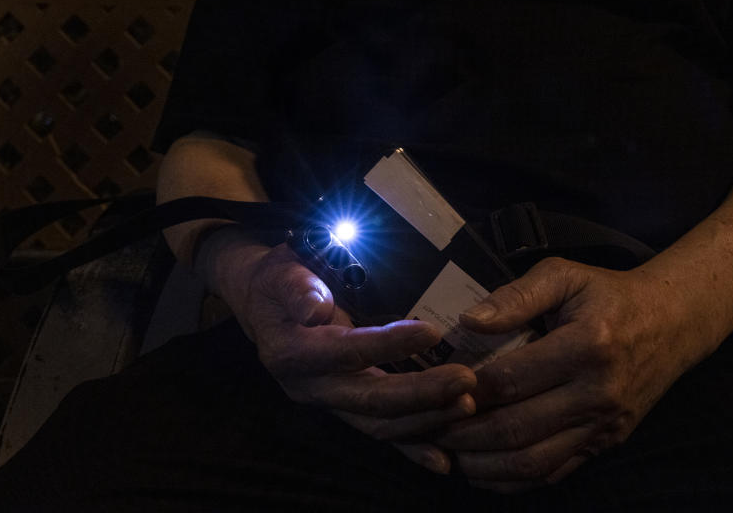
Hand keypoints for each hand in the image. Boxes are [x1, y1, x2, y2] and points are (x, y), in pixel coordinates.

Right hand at [217, 239, 477, 473]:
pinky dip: (413, 447)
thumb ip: (297, 288)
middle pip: (370, 400)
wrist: (264, 308)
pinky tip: (445, 460)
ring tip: (468, 405)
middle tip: (467, 380)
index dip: (390, 345)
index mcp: (294, 352)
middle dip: (422, 394)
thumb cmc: (278, 282)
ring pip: (380, 424)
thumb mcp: (280, 272)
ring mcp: (330, 403)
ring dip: (426, 420)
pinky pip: (381, 433)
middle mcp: (312, 387)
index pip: (348, 352)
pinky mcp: (345, 409)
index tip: (434, 332)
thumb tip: (314, 307)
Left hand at [434, 257, 710, 492]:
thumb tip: (469, 321)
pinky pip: (553, 473)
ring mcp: (604, 425)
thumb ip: (516, 295)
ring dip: (483, 463)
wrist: (672, 323)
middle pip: (517, 428)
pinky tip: (482, 468)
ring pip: (532, 461)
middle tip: (428, 426)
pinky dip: (512, 479)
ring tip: (448, 452)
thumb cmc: (609, 295)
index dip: (466, 390)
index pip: (510, 379)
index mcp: (586, 346)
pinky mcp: (606, 444)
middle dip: (464, 433)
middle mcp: (597, 393)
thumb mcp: (566, 275)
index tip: (434, 389)